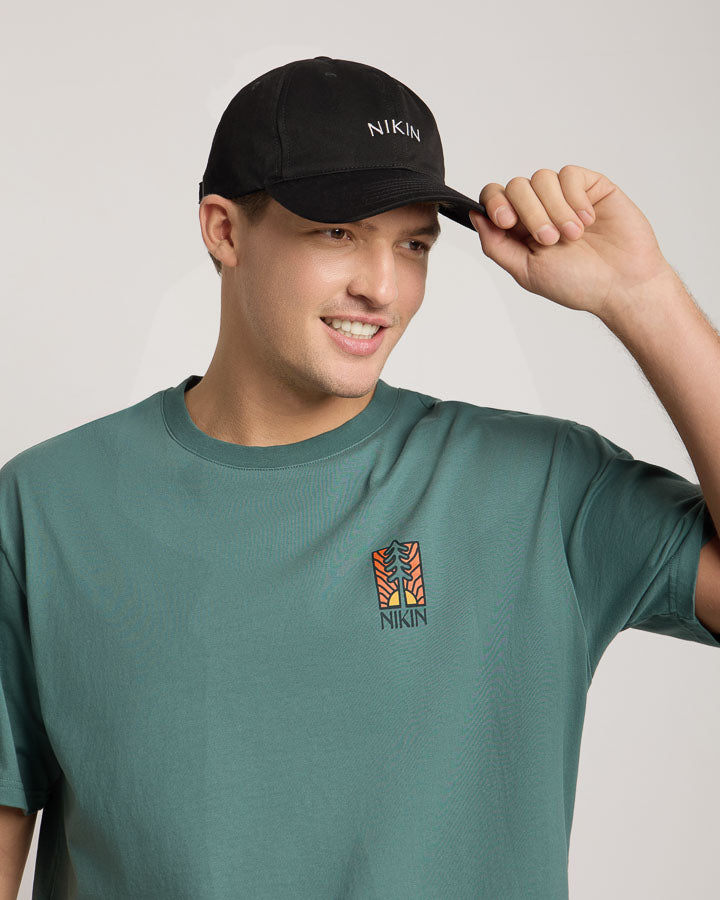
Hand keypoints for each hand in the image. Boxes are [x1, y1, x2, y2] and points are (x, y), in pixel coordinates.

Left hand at [468, 165, 673, 318]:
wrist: (623, 284)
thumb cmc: (578, 284)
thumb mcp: (526, 271)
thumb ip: (496, 245)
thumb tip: (475, 216)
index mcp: (520, 229)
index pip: (494, 198)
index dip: (495, 203)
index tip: (506, 221)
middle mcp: (540, 209)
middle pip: (515, 186)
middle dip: (529, 213)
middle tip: (550, 240)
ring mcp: (565, 196)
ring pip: (541, 178)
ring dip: (555, 209)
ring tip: (573, 235)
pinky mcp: (590, 186)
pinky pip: (569, 175)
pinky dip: (575, 199)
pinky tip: (587, 220)